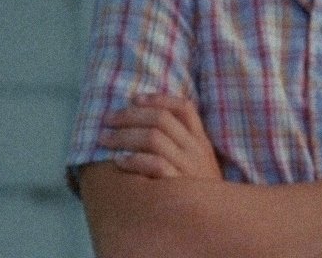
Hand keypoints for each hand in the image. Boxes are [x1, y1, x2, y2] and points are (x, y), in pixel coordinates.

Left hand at [99, 93, 222, 179]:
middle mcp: (196, 150)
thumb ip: (181, 143)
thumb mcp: (198, 163)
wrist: (216, 221)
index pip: (184, 108)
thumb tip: (142, 120)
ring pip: (154, 138)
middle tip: (107, 120)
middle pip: (161, 119)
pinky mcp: (180, 186)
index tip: (133, 98)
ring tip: (105, 139)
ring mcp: (189, 167)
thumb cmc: (197, 190)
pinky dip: (134, 160)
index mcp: (201, 141)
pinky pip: (156, 165)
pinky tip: (119, 161)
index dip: (157, 99)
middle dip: (130, 116)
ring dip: (124, 136)